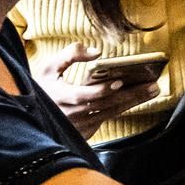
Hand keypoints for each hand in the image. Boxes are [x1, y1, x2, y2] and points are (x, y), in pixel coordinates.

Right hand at [32, 42, 159, 139]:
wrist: (31, 114)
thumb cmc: (43, 87)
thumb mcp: (49, 66)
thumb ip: (71, 54)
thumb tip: (96, 52)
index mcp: (60, 97)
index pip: (84, 96)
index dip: (102, 90)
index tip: (119, 81)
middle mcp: (71, 115)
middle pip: (106, 105)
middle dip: (131, 95)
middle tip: (152, 85)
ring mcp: (80, 126)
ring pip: (110, 113)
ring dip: (133, 102)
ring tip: (152, 90)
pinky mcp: (85, 132)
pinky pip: (107, 119)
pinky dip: (123, 108)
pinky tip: (138, 99)